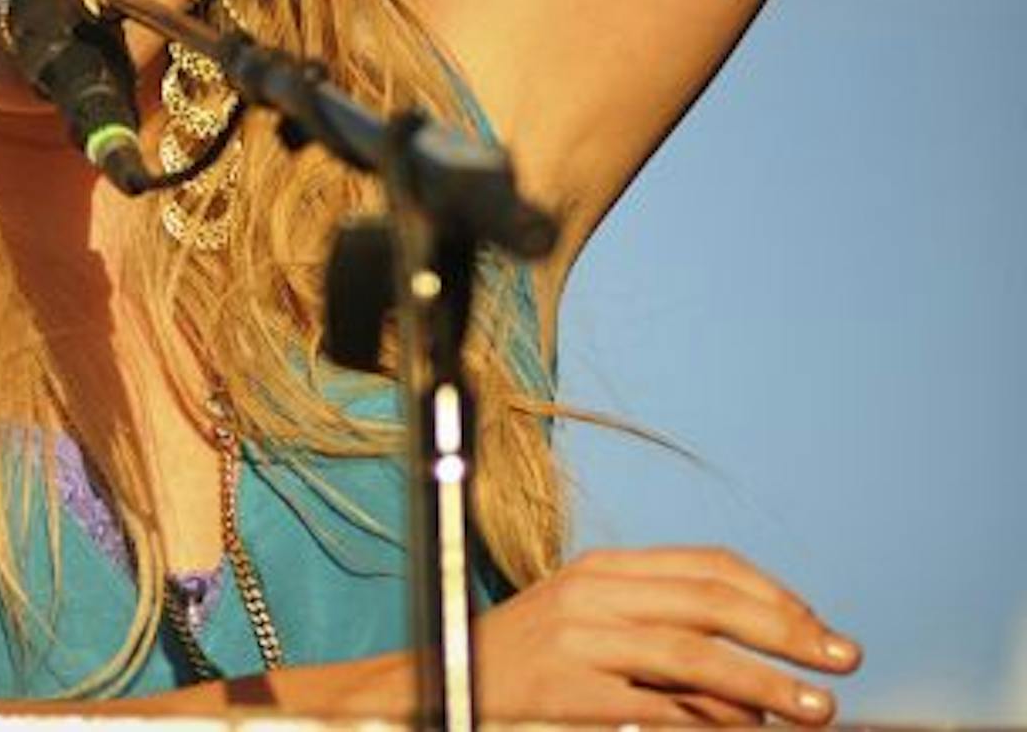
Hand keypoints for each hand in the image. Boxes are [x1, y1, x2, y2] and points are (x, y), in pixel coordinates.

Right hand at [473, 546, 861, 724]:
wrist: (439, 682)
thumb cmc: (527, 663)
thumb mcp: (589, 625)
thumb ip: (661, 632)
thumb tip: (757, 680)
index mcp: (604, 568)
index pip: (708, 566)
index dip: (775, 596)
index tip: (822, 631)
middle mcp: (592, 592)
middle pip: (709, 602)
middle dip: (788, 633)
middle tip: (842, 663)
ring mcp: (576, 639)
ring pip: (692, 655)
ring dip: (765, 684)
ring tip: (814, 710)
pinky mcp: (565, 689)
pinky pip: (654, 708)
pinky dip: (706, 724)